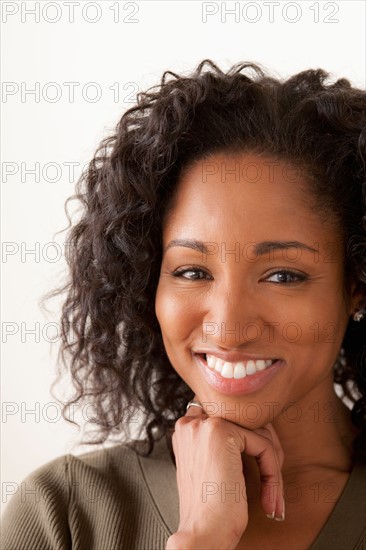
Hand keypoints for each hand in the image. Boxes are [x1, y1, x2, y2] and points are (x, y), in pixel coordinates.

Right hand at [166, 397, 284, 549]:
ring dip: (274, 468)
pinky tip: (270, 500)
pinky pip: (263, 446)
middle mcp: (192, 422)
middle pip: (248, 422)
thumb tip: (260, 429)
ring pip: (259, 433)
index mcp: (187, 430)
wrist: (202, 534)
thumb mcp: (213, 467)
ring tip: (273, 497)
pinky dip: (273, 475)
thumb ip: (224, 443)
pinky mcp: (221, 432)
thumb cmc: (210, 510)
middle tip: (273, 483)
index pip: (233, 419)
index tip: (261, 471)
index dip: (253, 443)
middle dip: (268, 452)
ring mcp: (204, 424)